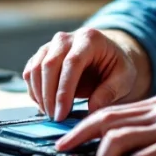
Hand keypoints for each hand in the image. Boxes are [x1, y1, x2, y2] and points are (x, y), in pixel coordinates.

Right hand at [22, 28, 146, 119]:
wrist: (107, 56)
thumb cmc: (116, 66)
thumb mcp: (124, 77)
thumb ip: (110, 91)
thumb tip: (91, 109)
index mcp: (90, 39)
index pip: (72, 63)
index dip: (64, 90)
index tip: (62, 113)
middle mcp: (67, 38)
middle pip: (49, 65)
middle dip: (49, 96)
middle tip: (55, 118)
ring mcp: (51, 45)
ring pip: (35, 69)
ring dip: (40, 95)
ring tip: (51, 114)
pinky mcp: (41, 55)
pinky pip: (30, 73)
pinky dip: (34, 91)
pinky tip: (45, 105)